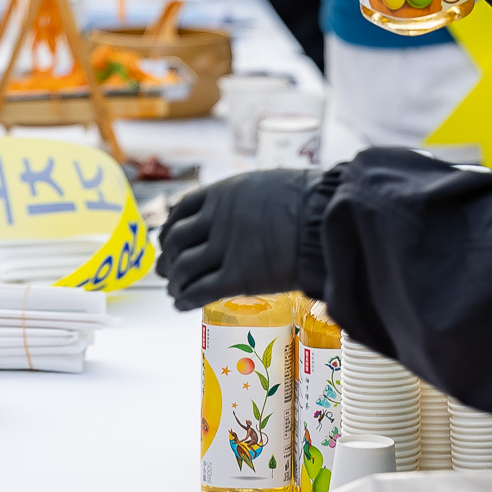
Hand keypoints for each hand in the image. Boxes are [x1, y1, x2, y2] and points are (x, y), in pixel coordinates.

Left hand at [154, 168, 320, 310]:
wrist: (325, 218)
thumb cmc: (308, 199)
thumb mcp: (265, 186)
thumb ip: (245, 199)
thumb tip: (244, 210)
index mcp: (221, 194)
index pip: (180, 211)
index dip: (169, 228)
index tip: (168, 240)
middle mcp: (216, 220)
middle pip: (176, 241)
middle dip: (168, 258)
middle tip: (166, 269)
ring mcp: (225, 249)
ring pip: (184, 268)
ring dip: (175, 282)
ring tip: (175, 290)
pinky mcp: (238, 277)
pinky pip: (200, 291)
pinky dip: (185, 300)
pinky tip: (182, 305)